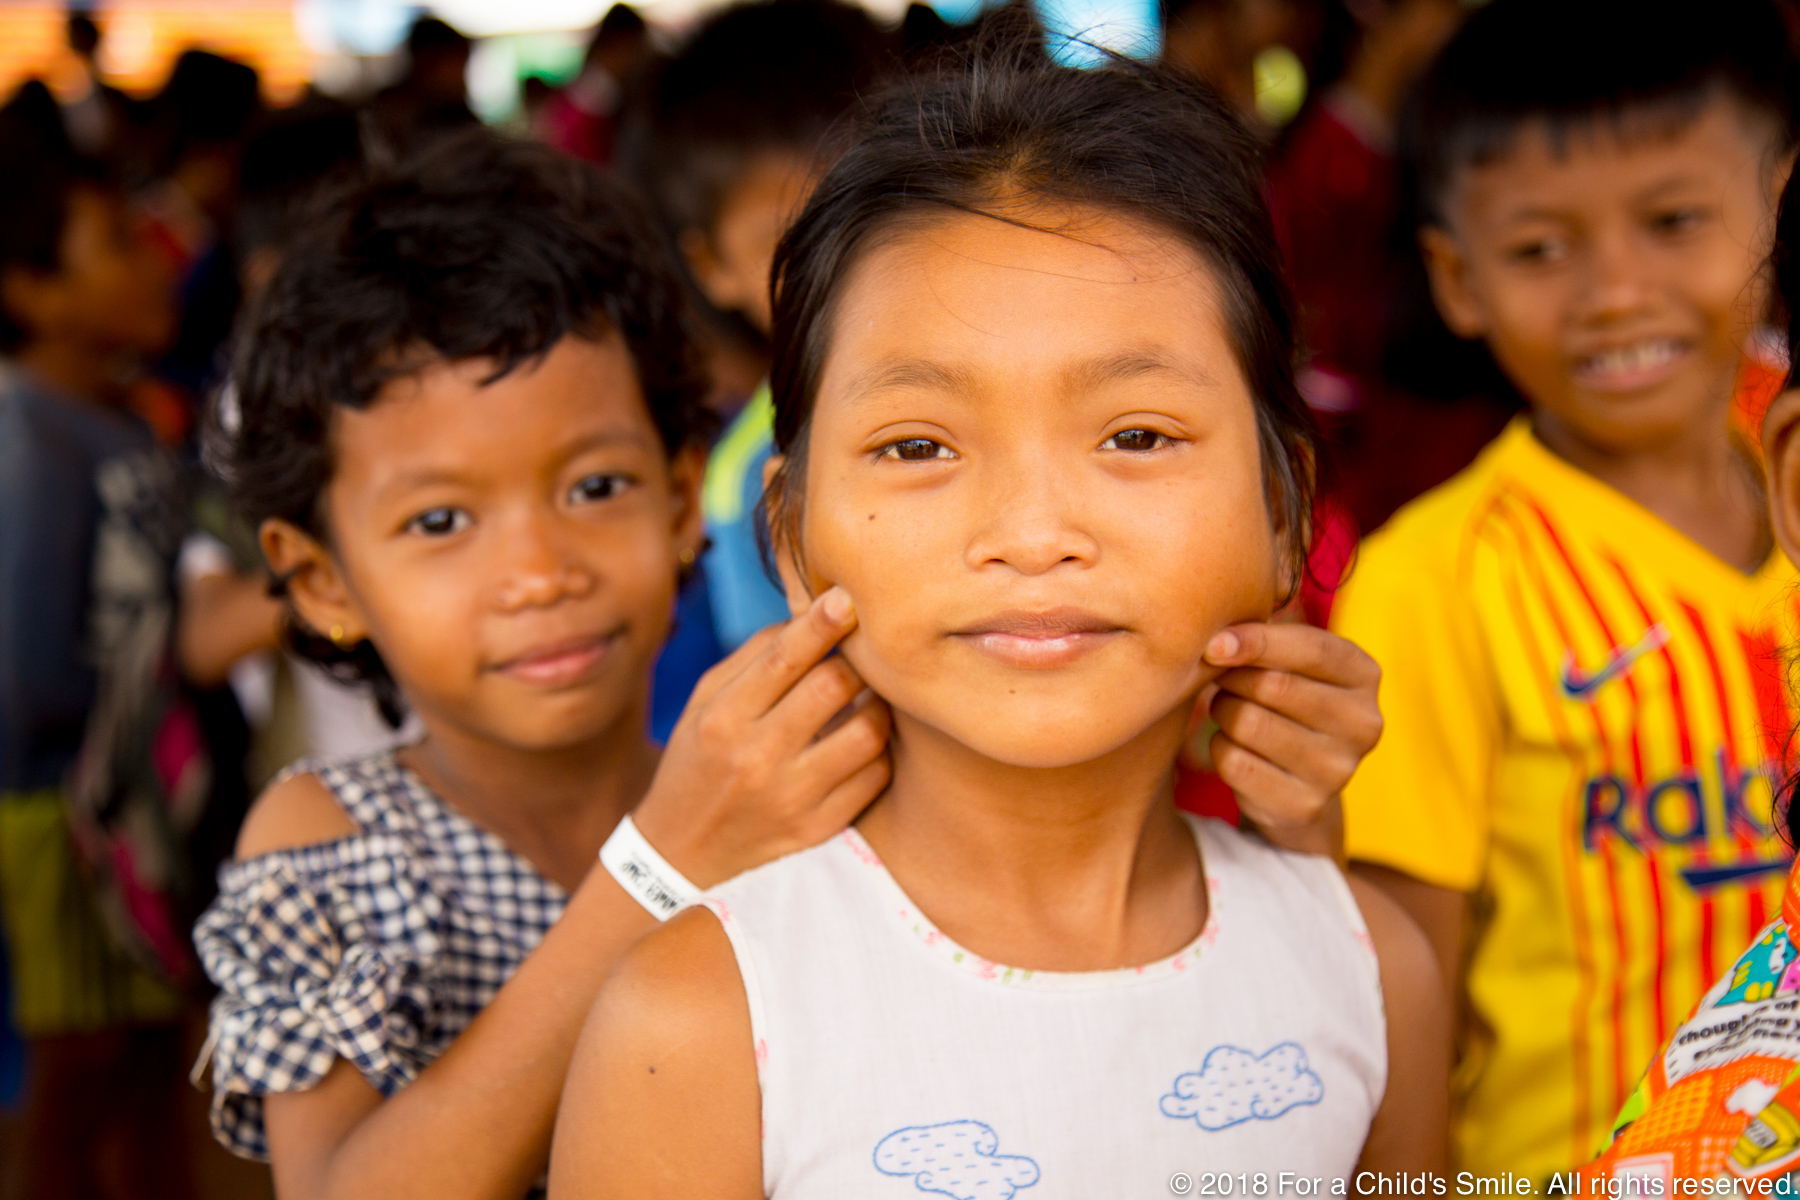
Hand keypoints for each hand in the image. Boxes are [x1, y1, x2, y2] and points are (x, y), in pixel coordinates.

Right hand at [633, 587, 890, 887]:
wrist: (683, 851)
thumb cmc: (697, 760)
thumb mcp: (704, 703)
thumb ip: (753, 657)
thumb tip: (811, 617)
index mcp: (723, 718)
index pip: (783, 658)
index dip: (821, 623)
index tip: (847, 598)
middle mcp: (756, 757)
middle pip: (833, 687)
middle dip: (854, 663)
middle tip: (859, 658)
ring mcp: (791, 798)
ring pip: (867, 732)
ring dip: (877, 706)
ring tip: (868, 700)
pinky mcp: (818, 828)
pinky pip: (874, 777)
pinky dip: (877, 752)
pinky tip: (862, 744)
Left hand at [1197, 622, 1381, 861]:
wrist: (1299, 778)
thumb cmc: (1288, 698)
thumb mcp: (1291, 661)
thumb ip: (1266, 641)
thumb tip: (1217, 644)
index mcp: (1365, 675)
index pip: (1311, 649)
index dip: (1257, 641)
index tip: (1214, 644)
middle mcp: (1363, 724)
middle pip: (1273, 686)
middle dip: (1232, 678)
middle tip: (1223, 679)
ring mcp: (1337, 770)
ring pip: (1248, 723)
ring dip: (1223, 711)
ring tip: (1230, 710)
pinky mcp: (1303, 805)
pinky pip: (1234, 762)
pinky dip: (1220, 748)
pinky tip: (1234, 745)